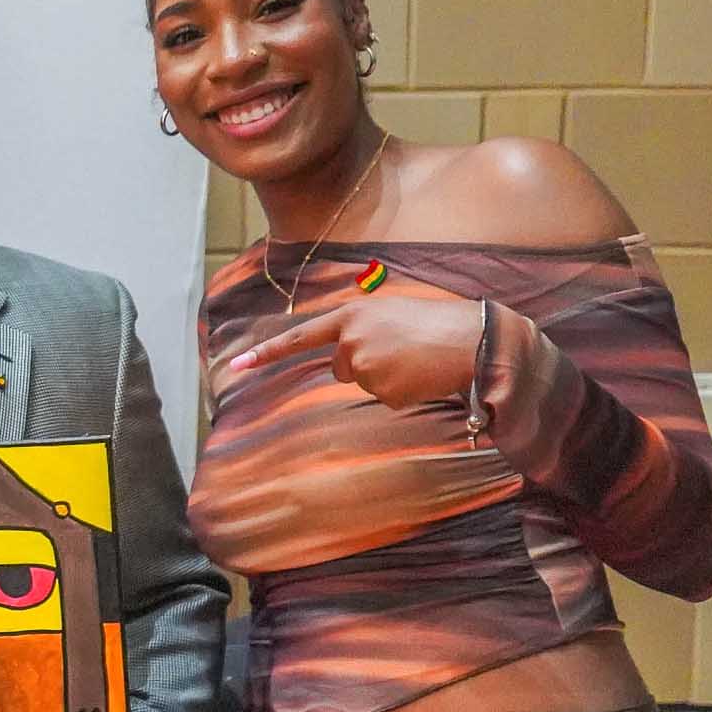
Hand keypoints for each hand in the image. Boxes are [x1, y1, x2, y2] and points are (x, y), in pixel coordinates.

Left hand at [229, 297, 484, 409]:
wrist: (475, 339)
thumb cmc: (437, 323)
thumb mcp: (390, 312)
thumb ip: (360, 327)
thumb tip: (343, 354)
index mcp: (351, 315)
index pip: (300, 336)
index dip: (267, 352)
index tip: (236, 366)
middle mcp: (350, 339)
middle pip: (339, 367)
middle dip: (363, 365)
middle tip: (400, 351)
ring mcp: (364, 366)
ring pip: (363, 383)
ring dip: (386, 378)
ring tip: (414, 360)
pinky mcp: (381, 390)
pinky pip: (384, 399)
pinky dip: (402, 392)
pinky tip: (421, 376)